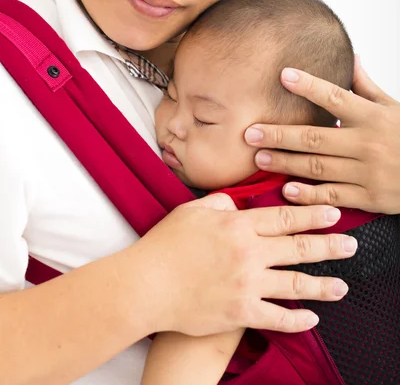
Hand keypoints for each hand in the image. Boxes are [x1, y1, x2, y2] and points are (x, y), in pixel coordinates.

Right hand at [138, 194, 356, 335]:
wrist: (146, 285)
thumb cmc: (165, 246)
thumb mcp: (192, 210)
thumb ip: (221, 203)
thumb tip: (239, 205)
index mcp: (238, 226)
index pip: (284, 217)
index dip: (312, 214)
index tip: (332, 212)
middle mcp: (248, 253)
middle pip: (297, 248)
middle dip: (329, 246)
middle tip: (350, 245)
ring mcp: (246, 285)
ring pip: (295, 284)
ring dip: (323, 285)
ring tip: (343, 285)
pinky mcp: (240, 313)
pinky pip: (277, 318)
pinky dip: (297, 320)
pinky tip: (312, 318)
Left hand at [245, 59, 399, 212]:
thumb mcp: (393, 108)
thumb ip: (366, 87)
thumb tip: (352, 59)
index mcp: (372, 117)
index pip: (335, 97)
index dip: (309, 86)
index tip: (284, 75)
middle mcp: (366, 143)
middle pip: (315, 137)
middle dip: (280, 134)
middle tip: (251, 132)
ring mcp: (366, 172)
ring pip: (317, 167)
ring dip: (285, 162)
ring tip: (259, 157)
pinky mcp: (368, 197)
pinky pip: (332, 195)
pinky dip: (309, 194)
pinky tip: (287, 189)